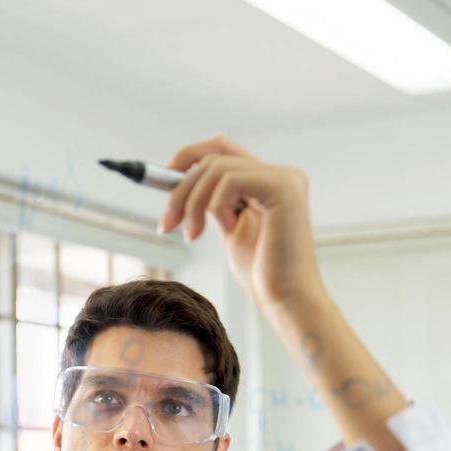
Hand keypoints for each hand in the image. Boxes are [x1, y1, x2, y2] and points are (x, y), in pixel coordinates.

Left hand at [160, 137, 324, 313]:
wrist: (287, 301)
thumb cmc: (263, 276)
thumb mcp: (230, 231)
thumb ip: (214, 204)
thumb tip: (180, 185)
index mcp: (268, 182)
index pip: (222, 149)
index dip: (188, 157)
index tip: (163, 180)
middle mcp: (280, 175)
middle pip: (214, 156)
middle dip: (181, 189)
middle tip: (167, 223)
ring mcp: (284, 179)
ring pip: (216, 167)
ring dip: (192, 203)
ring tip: (192, 235)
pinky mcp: (284, 188)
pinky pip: (230, 180)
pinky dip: (216, 206)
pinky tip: (227, 231)